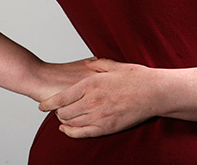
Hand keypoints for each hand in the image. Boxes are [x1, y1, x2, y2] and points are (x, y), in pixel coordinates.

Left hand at [38, 58, 160, 137]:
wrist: (155, 92)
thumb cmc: (137, 78)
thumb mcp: (114, 65)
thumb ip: (98, 65)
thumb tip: (87, 64)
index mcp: (91, 84)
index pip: (62, 97)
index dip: (49, 103)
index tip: (42, 105)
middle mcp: (92, 101)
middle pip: (64, 112)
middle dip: (57, 112)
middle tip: (55, 110)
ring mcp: (99, 116)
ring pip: (72, 123)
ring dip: (64, 121)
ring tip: (61, 119)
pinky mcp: (108, 127)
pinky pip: (84, 133)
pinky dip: (72, 132)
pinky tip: (67, 130)